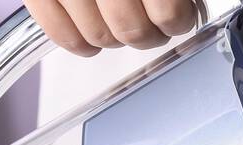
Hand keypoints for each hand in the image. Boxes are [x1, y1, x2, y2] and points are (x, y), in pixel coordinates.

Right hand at [24, 0, 200, 56]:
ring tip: (121, 22)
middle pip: (132, 30)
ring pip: (100, 36)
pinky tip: (92, 36)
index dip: (176, 19)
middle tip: (152, 24)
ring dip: (116, 37)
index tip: (178, 17)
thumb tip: (181, 2)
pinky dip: (80, 42)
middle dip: (148, 33)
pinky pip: (62, 33)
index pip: (167, 13)